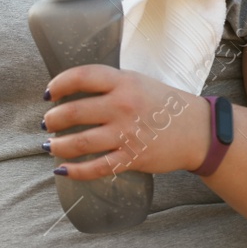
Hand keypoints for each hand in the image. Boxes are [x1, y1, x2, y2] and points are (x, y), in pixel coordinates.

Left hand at [39, 65, 208, 178]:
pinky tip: (63, 169)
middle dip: (53, 120)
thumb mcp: (138, 82)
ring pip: (80, 143)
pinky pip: (96, 167)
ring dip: (58, 146)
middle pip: (74, 112)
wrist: (198, 131)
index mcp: (124, 82)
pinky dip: (75, 171)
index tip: (48, 93)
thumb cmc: (164, 105)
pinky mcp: (131, 158)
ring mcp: (127, 134)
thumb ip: (109, 84)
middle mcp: (123, 106)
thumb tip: (72, 91)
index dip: (59, 84)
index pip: (82, 77)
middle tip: (48, 124)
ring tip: (50, 145)